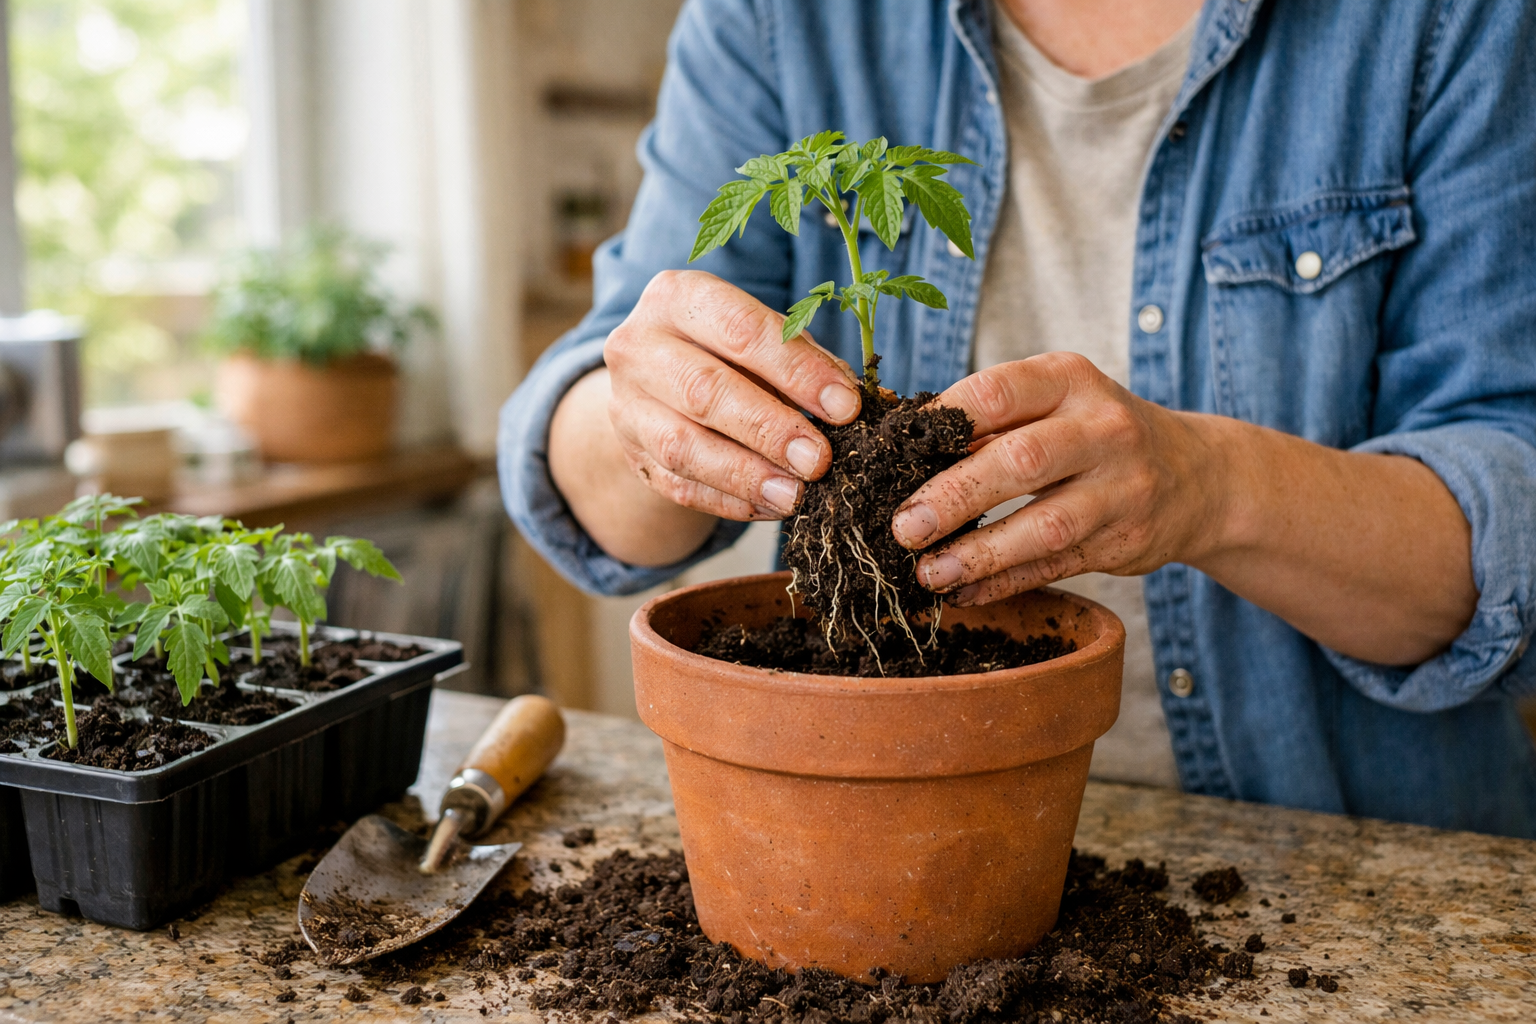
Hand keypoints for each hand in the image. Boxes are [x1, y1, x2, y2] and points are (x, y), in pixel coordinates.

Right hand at [602, 270, 863, 519]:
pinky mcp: (631, 455)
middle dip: (770, 429)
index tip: (845, 406)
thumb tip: (860, 401)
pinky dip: (729, 501)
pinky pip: (679, 486)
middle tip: (820, 459)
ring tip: (797, 495)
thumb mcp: (764, 336)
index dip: (797, 371)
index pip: (741, 330)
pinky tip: (771, 507)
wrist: (657, 381)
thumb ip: (806, 360)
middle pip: (704, 390)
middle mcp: (638, 346)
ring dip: (747, 475)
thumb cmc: (729, 350)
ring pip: (683, 446)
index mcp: (679, 297)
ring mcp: (626, 404)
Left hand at [889, 352, 1223, 604]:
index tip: (892, 456)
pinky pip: (1056, 566)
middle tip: (902, 527)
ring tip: (928, 572)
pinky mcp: (1126, 541)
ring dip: (979, 554)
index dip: (938, 425)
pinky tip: (964, 593)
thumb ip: (991, 422)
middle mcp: (1103, 428)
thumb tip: (896, 454)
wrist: (1198, 475)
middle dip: (952, 497)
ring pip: (1044, 525)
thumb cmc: (1093, 432)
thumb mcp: (1056, 402)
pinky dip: (1004, 583)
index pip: (995, 392)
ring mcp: (1122, 487)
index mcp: (1069, 380)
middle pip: (1019, 461)